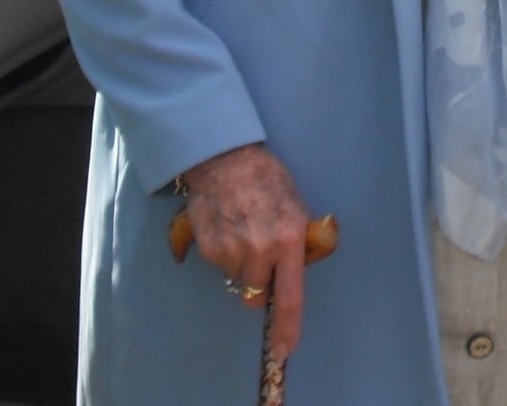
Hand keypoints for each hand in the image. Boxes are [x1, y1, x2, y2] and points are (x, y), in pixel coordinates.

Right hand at [178, 143, 312, 359]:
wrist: (225, 158)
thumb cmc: (267, 180)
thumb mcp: (296, 207)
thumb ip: (297, 242)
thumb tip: (294, 272)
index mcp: (288, 240)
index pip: (290, 296)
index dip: (287, 327)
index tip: (284, 349)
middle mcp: (260, 250)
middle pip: (257, 295)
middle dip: (259, 285)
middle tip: (260, 257)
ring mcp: (232, 250)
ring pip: (238, 280)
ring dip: (242, 266)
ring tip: (243, 231)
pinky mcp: (209, 248)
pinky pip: (220, 265)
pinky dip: (225, 253)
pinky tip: (228, 226)